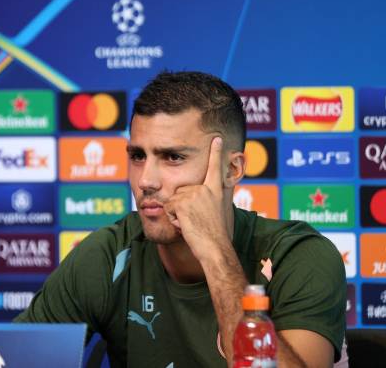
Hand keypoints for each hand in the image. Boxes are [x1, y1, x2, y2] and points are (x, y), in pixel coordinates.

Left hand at [163, 137, 229, 260]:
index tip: (217, 138)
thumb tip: (199, 199)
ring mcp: (194, 194)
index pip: (215, 167)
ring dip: (177, 215)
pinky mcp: (182, 202)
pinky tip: (186, 225)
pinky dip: (173, 220)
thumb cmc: (214, 236)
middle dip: (181, 207)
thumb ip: (207, 201)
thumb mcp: (214, 213)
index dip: (216, 152)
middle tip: (196, 221)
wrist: (214, 247)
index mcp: (215, 190)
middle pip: (180, 191)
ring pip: (173, 200)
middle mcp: (205, 189)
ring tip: (192, 224)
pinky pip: (168, 209)